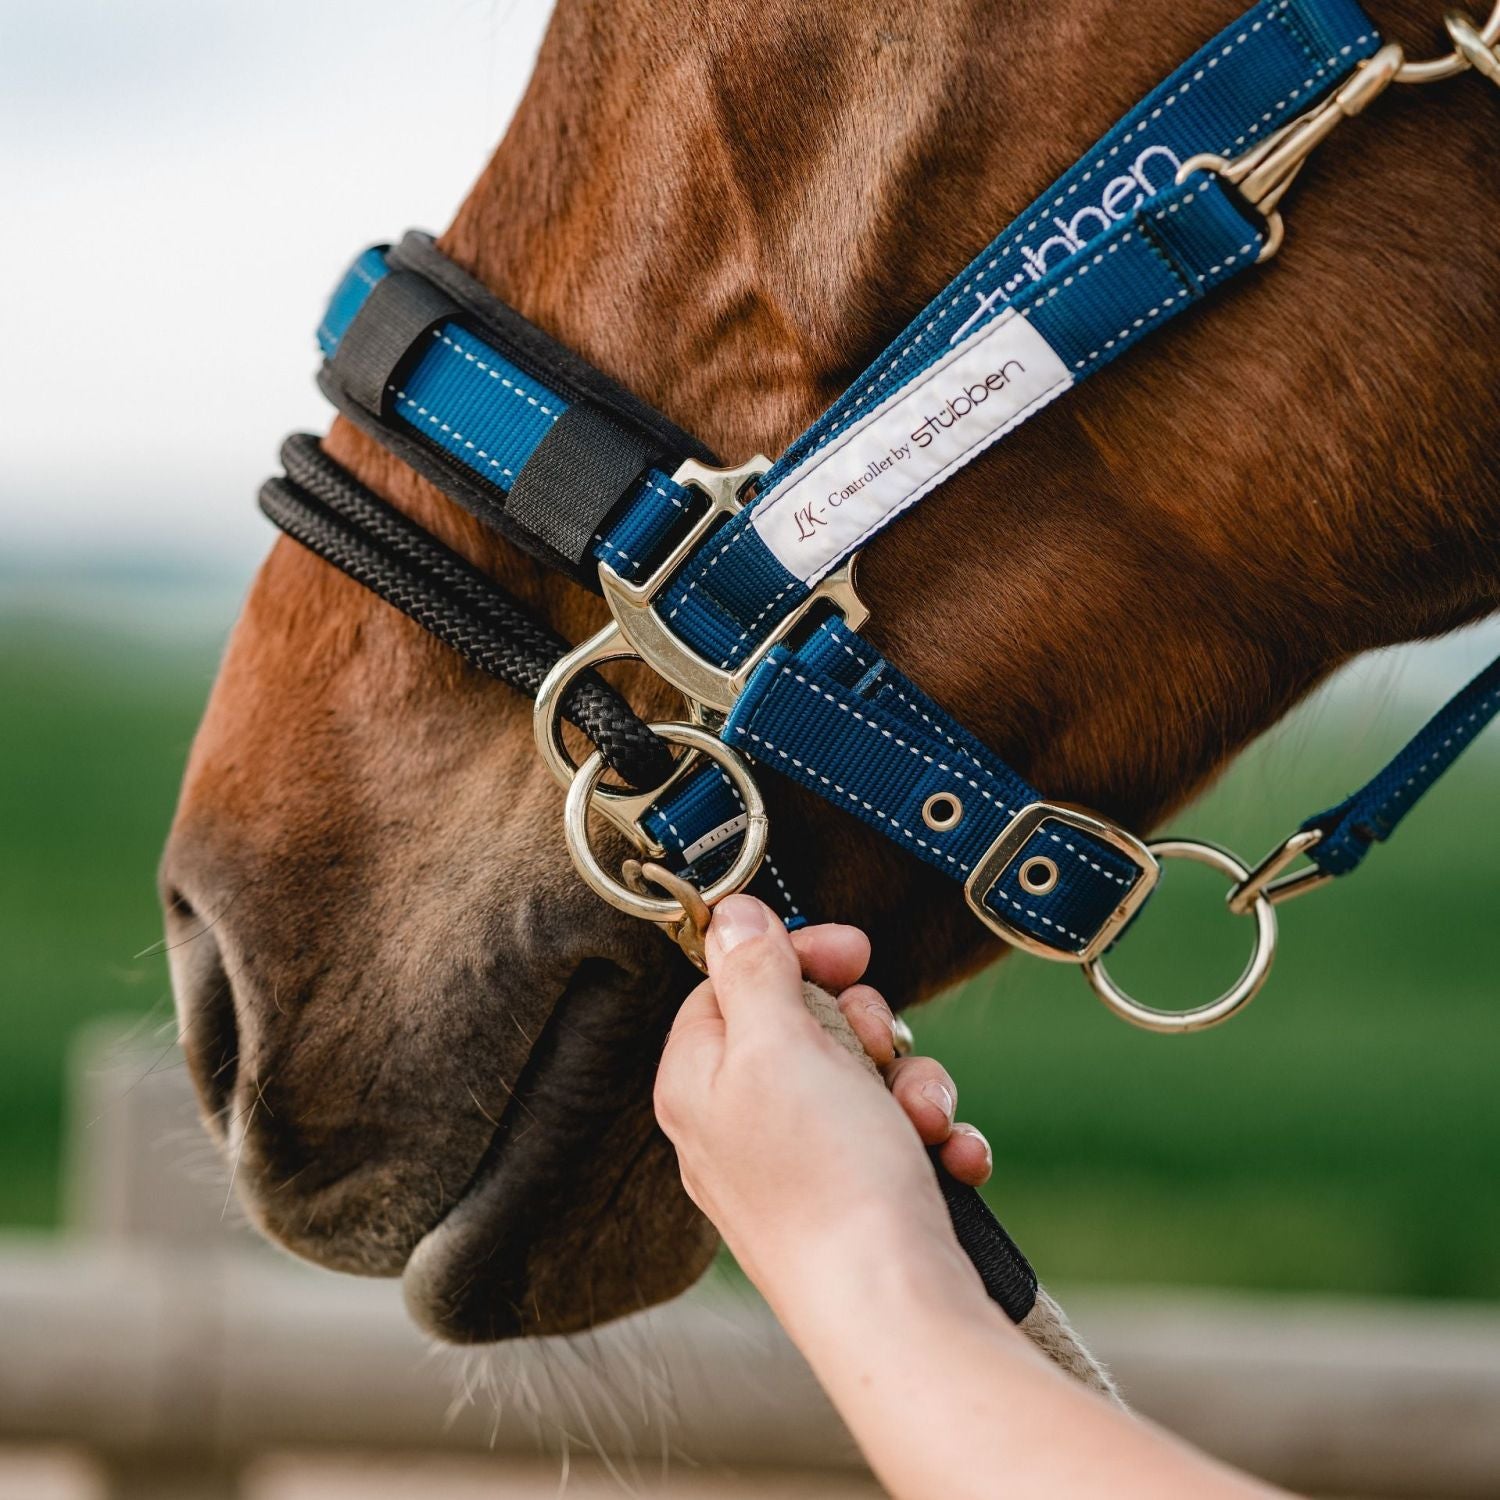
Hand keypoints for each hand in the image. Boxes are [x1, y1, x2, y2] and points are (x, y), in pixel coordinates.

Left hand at [653, 893, 991, 1304]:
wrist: (894, 1311)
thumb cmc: (826, 1178)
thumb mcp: (778, 1045)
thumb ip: (752, 970)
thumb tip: (727, 912)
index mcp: (699, 1080)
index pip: (733, 982)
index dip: (794, 957)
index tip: (852, 951)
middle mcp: (741, 1122)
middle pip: (808, 1025)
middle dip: (868, 1027)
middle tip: (879, 1049)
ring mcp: (802, 1164)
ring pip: (867, 1076)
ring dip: (913, 1083)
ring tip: (922, 1121)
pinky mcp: (859, 1198)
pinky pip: (900, 1135)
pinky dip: (932, 1137)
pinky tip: (950, 1158)